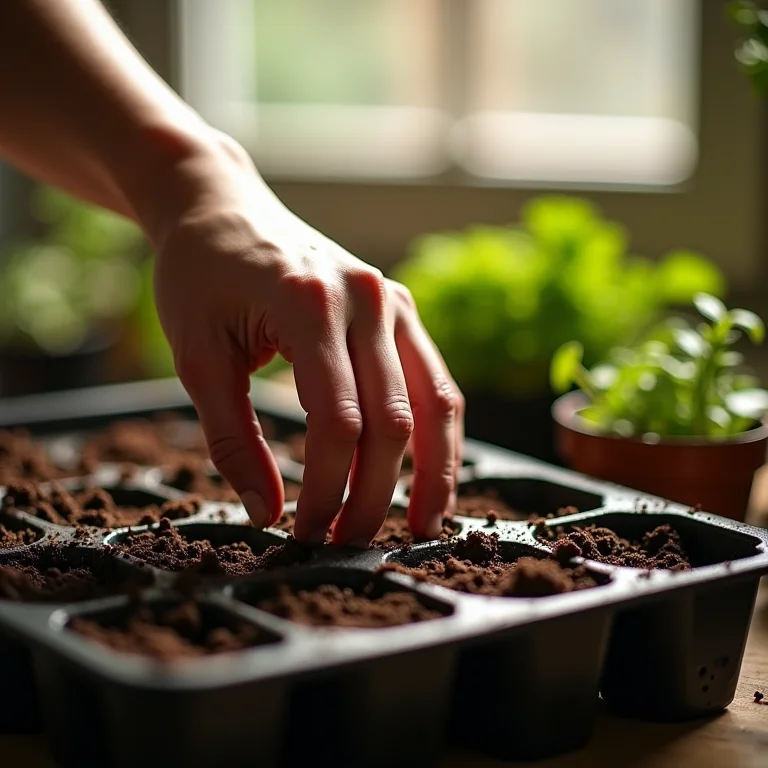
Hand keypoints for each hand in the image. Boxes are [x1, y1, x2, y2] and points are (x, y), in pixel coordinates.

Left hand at [146, 134, 463, 546]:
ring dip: (434, 472)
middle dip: (374, 495)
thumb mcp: (196, 356)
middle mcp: (367, 299)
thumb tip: (266, 512)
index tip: (303, 533)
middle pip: (392, 420)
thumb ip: (231, 438)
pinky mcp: (402, 308)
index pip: (337, 421)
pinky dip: (438, 433)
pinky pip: (433, 380)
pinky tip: (432, 472)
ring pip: (434, 402)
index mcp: (309, 304)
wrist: (222, 206)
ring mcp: (393, 300)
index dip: (326, 490)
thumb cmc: (200, 276)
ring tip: (424, 527)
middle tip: (347, 544)